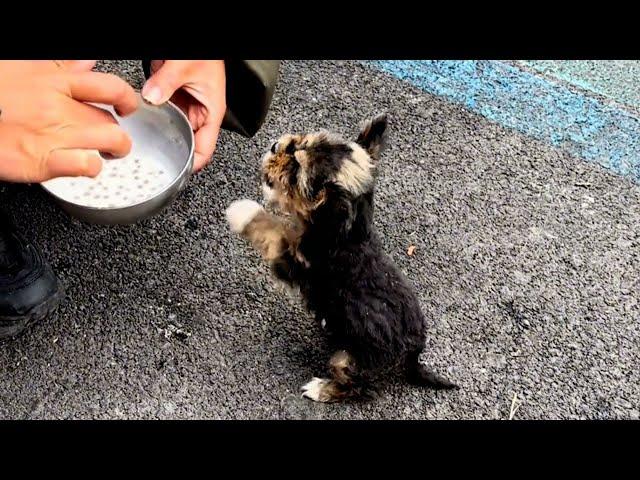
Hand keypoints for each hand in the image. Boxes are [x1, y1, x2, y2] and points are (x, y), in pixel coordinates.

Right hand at [0, 60, 137, 182]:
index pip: (108, 86)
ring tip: (106, 155)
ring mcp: (52, 133)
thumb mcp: (19, 69)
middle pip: (110, 120)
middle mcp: (57, 106)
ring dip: (114, 151)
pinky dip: (92, 168)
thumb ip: (58, 66)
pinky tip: (86, 167)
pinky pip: (86, 164)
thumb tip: (87, 63)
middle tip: (111, 140)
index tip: (127, 108)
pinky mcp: (42, 160)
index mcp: (52, 81)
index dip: (126, 99)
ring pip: (110, 141)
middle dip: (116, 132)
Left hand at [141, 60, 225, 171]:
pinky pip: (163, 115)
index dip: (191, 165)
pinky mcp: (173, 97)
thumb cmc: (205, 52)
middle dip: (171, 152)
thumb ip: (167, 81)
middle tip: (151, 160)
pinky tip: (140, 123)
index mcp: (212, 113)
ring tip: (142, 145)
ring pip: (173, 130)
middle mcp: (199, 113)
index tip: (174, 173)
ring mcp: (186, 106)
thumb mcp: (185, 65)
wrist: (200, 36)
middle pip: (186, 143)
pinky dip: (153, 119)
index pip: (204, 150)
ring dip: (160, 135)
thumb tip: (152, 97)